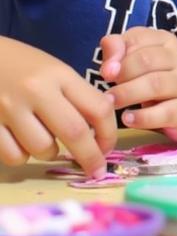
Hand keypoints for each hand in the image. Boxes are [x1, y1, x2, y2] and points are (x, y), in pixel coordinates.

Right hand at [0, 38, 116, 178]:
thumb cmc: (23, 65)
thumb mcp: (55, 71)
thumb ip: (76, 95)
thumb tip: (99, 129)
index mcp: (60, 74)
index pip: (97, 107)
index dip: (109, 133)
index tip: (108, 147)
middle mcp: (36, 91)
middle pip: (74, 132)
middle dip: (90, 156)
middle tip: (97, 170)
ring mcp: (9, 108)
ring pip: (43, 149)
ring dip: (51, 153)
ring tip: (47, 140)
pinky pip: (15, 156)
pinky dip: (23, 156)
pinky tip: (21, 141)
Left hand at [101, 28, 176, 141]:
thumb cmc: (162, 79)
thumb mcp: (143, 59)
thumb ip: (121, 52)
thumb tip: (107, 63)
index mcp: (167, 42)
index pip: (140, 38)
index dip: (117, 53)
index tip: (106, 70)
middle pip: (147, 60)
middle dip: (122, 73)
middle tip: (106, 89)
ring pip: (155, 84)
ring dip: (127, 93)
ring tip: (110, 103)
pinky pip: (164, 112)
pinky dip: (143, 117)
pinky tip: (128, 119)